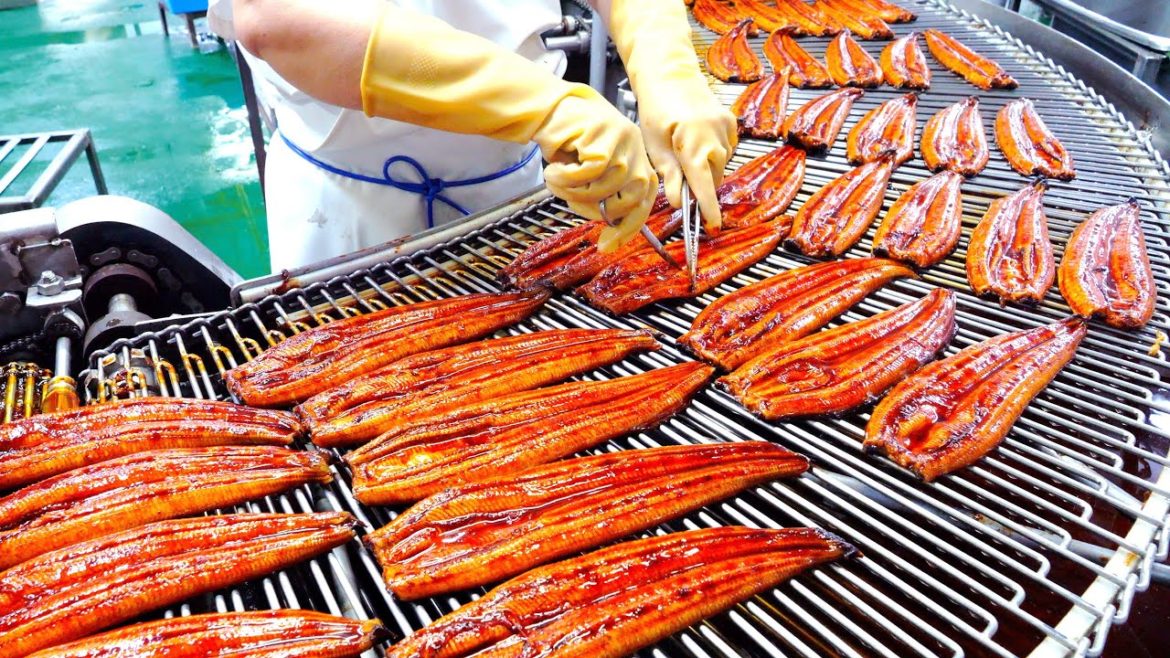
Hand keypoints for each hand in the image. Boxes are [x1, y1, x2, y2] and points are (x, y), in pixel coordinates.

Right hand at [534, 93, 659, 251]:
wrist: (545, 108)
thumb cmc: (564, 141)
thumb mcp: (588, 174)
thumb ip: (603, 195)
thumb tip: (609, 225)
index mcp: (636, 158)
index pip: (645, 199)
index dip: (628, 226)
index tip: (607, 245)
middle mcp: (635, 147)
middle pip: (633, 196)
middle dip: (600, 210)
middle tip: (571, 202)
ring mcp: (624, 138)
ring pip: (608, 186)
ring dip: (575, 192)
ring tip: (556, 180)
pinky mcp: (605, 133)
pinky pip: (591, 172)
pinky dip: (568, 178)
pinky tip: (555, 169)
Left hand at [636, 76, 737, 232]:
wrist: (669, 74)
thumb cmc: (656, 107)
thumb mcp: (654, 145)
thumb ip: (669, 175)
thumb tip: (677, 201)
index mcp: (692, 142)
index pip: (703, 185)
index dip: (708, 208)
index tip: (712, 225)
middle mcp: (715, 135)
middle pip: (713, 177)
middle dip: (700, 184)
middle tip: (679, 177)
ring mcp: (726, 127)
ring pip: (720, 164)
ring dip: (705, 168)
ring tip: (684, 152)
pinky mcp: (731, 122)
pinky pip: (725, 149)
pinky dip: (713, 153)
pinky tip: (696, 141)